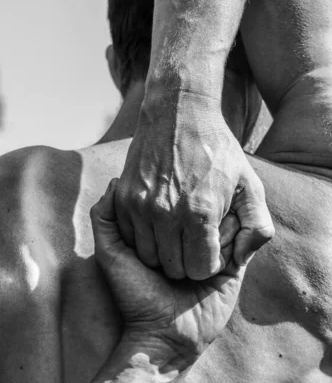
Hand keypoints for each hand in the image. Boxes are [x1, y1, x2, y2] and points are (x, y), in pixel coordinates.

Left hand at [91, 180, 246, 367]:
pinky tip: (219, 257)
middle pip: (207, 205)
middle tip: (186, 239)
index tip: (169, 220)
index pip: (181, 198)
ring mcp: (214, 251)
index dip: (178, 202)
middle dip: (198, 216)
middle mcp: (192, 239)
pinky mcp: (234, 266)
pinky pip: (244, 240)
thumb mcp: (110, 253)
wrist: (162, 336)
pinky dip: (231, 243)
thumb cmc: (134, 295)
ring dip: (215, 230)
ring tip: (203, 250)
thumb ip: (105, 218)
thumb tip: (114, 182)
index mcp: (168, 233)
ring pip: (227, 218)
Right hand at [114, 91, 273, 279]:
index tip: (210, 247)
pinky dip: (143, 238)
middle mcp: (167, 213)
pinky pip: (130, 238)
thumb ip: (258, 226)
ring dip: (163, 252)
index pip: (199, 269)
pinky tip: (157, 224)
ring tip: (175, 233)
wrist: (178, 113)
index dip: (208, 263)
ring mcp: (141, 207)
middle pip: (173, 268)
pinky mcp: (124, 199)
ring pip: (149, 257)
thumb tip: (241, 260)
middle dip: (186, 261)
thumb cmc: (219, 152)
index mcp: (201, 213)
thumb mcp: (251, 185)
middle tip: (192, 241)